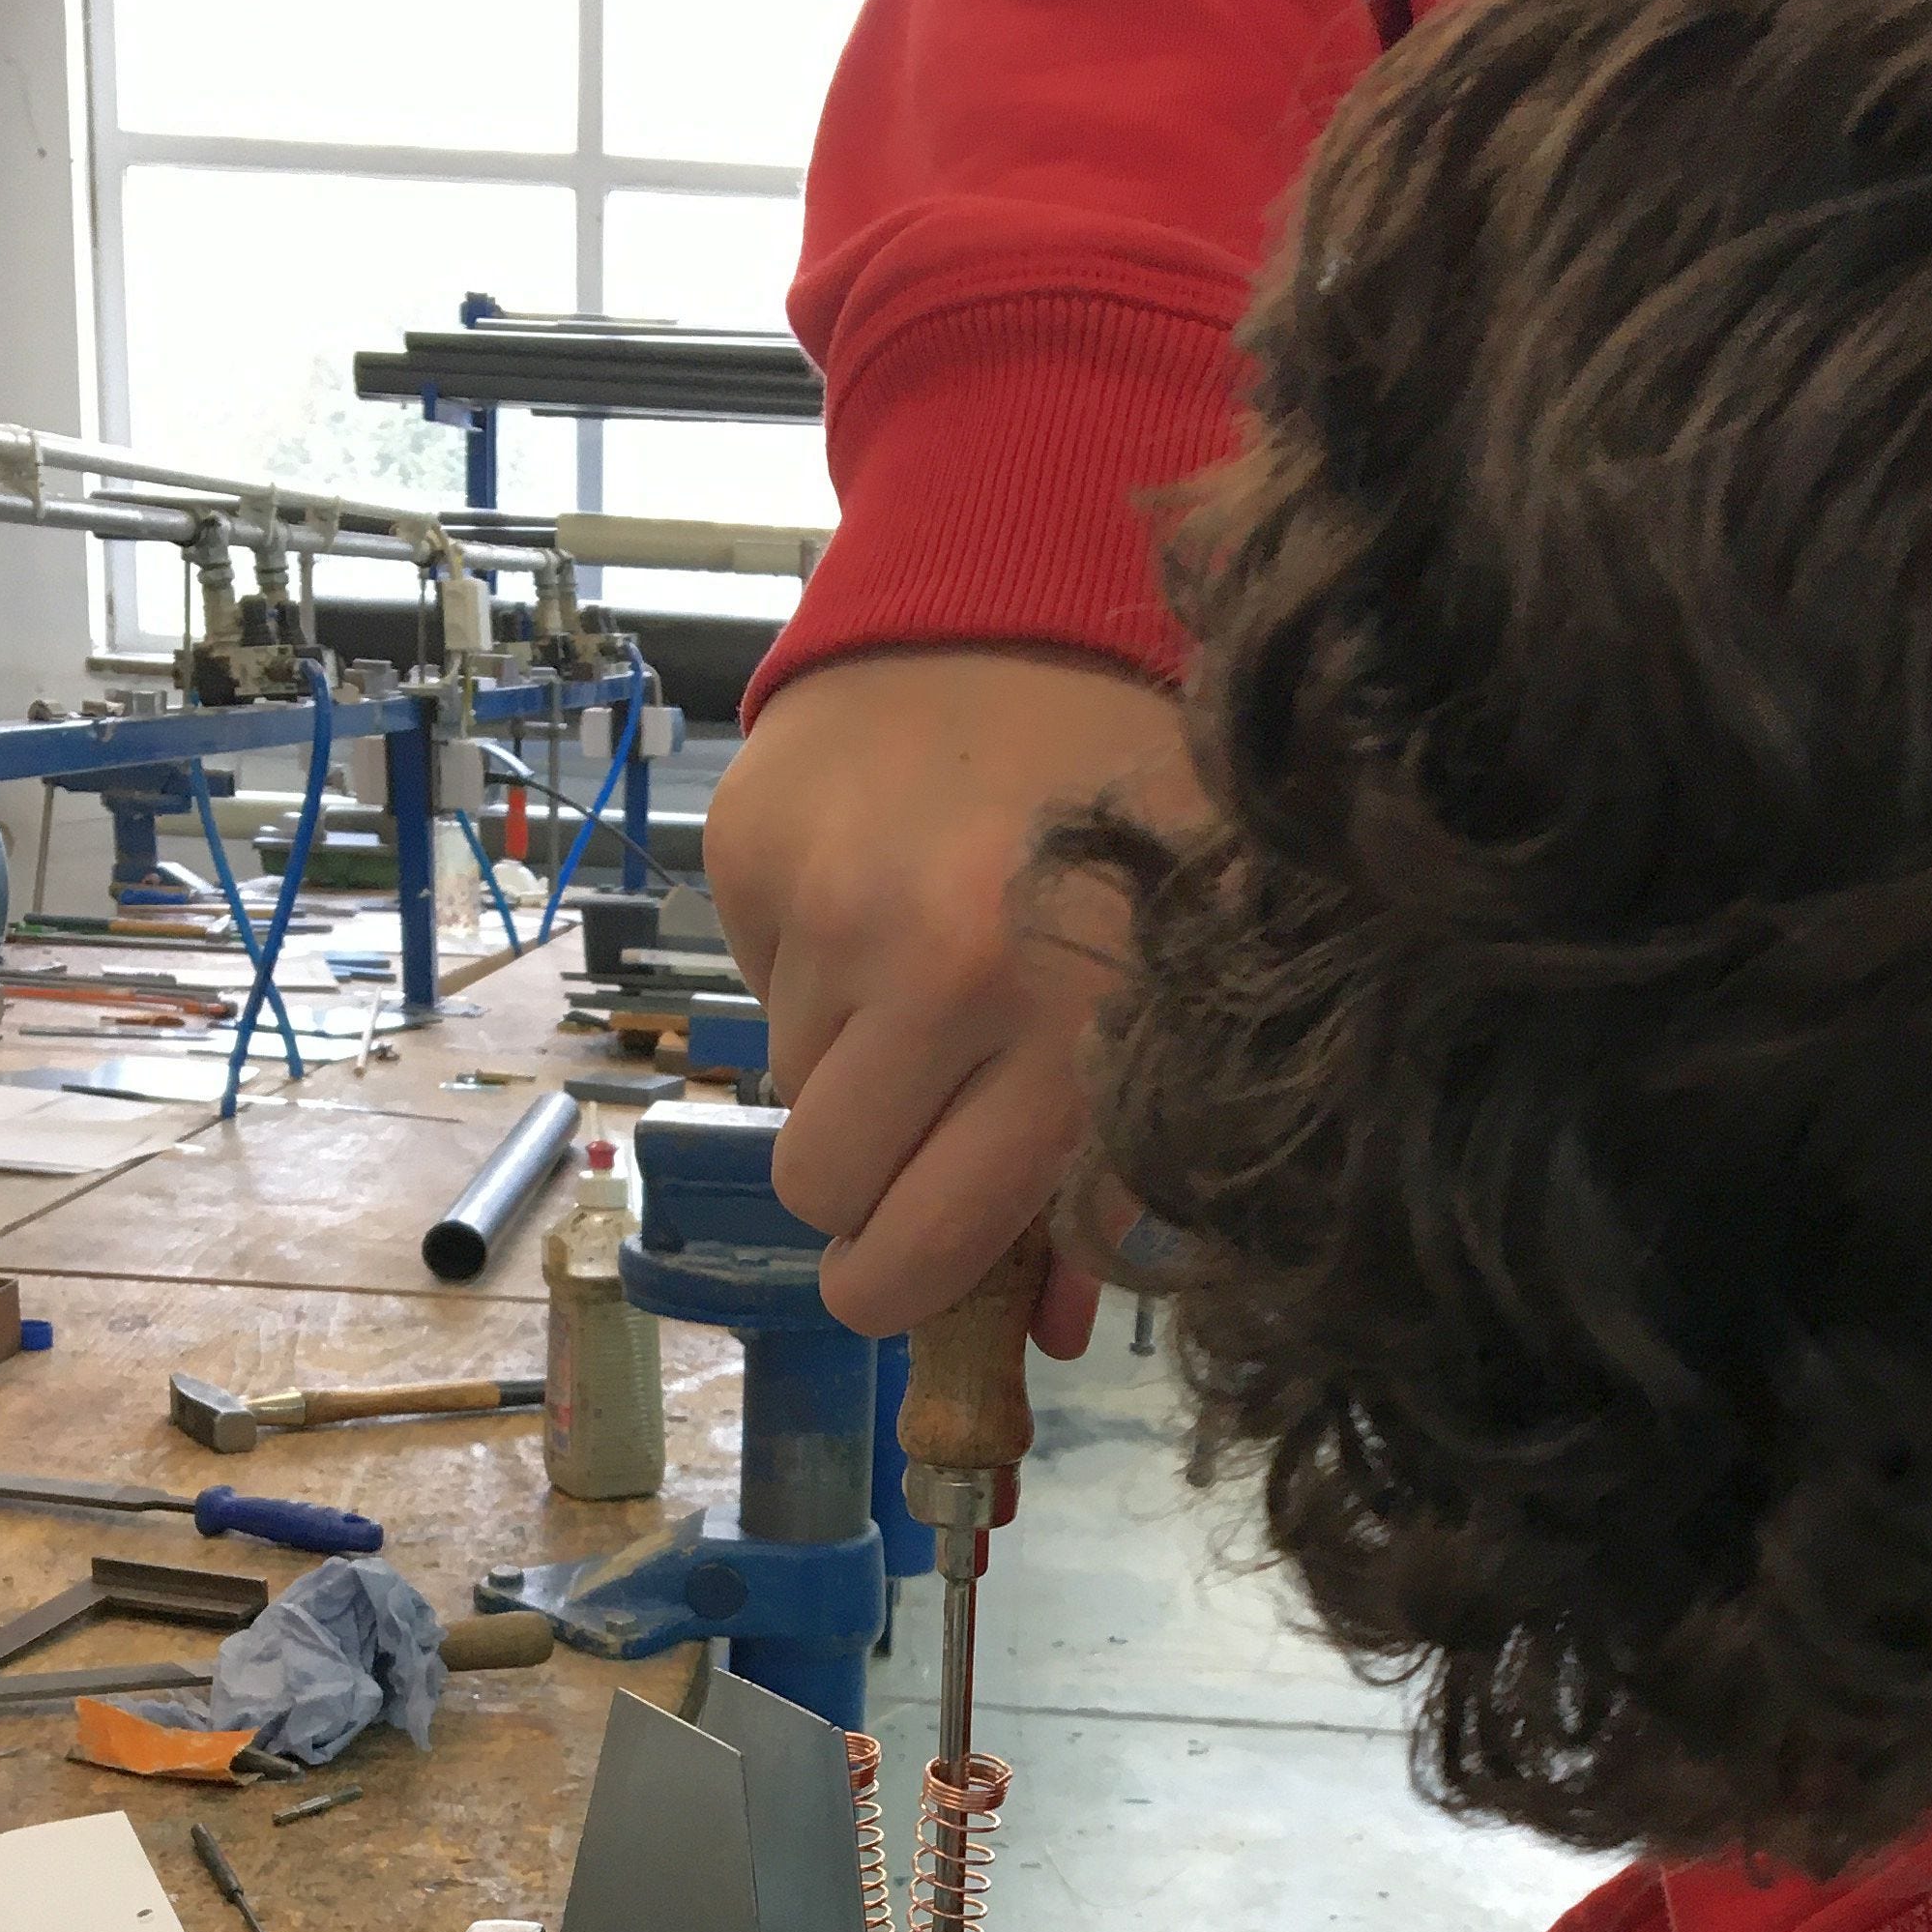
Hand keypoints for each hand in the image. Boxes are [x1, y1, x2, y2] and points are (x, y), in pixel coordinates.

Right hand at [702, 648, 1197, 1349]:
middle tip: (905, 1135)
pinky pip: (754, 983)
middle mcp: (939, 971)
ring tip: (921, 968)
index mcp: (1065, 1032)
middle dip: (856, 1187)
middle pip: (819, 1189)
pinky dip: (808, 965)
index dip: (893, 1290)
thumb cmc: (1134, 819)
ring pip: (788, 1087)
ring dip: (844, 1060)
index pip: (915, 1248)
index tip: (891, 1281)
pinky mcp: (750, 850)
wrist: (1030, 600)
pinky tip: (878, 891)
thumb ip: (1124, 1172)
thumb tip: (1040, 1332)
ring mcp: (831, 904)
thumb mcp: (1181, 992)